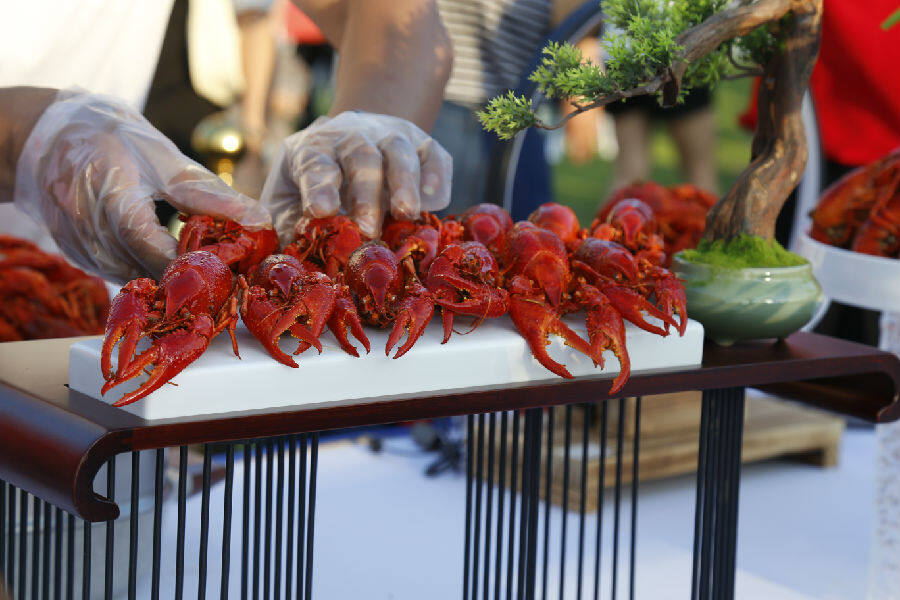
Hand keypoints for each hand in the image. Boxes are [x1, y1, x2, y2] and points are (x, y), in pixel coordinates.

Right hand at [13, 91, 270, 282]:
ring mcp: (81, 251)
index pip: (159, 252)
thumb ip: (208, 194)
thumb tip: (258, 220)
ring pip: (139, 279)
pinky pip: (122, 273)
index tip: (236, 267)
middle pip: (151, 274)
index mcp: (112, 203)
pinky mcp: (79, 258)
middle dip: (192, 275)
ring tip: (205, 261)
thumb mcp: (161, 155)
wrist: (43, 136)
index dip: (199, 265)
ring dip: (171, 275)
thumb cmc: (106, 137)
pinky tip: (168, 256)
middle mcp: (91, 235)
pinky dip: (147, 267)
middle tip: (230, 268)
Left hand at [260, 111, 451, 241]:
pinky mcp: (421, 143)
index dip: (319, 185)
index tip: (321, 210)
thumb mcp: (287, 197)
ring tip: (406, 213)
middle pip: (361, 157)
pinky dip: (436, 173)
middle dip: (366, 193)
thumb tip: (280, 249)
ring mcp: (389, 136)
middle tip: (368, 230)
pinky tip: (434, 198)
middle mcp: (351, 136)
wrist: (351, 141)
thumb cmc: (315, 184)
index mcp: (314, 149)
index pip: (316, 162)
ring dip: (403, 183)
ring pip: (398, 151)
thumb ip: (284, 223)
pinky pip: (433, 154)